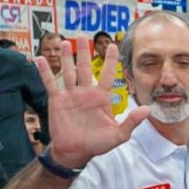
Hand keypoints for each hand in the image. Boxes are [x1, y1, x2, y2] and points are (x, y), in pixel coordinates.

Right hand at [37, 39, 149, 168]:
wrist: (75, 152)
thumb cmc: (97, 144)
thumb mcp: (118, 135)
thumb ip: (132, 121)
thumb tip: (147, 109)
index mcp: (102, 98)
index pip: (108, 75)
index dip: (111, 61)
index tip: (112, 45)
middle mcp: (86, 93)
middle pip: (86, 68)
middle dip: (85, 52)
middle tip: (83, 36)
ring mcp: (71, 95)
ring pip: (69, 71)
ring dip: (67, 57)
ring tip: (65, 42)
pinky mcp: (57, 100)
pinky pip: (51, 83)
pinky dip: (45, 71)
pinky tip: (40, 58)